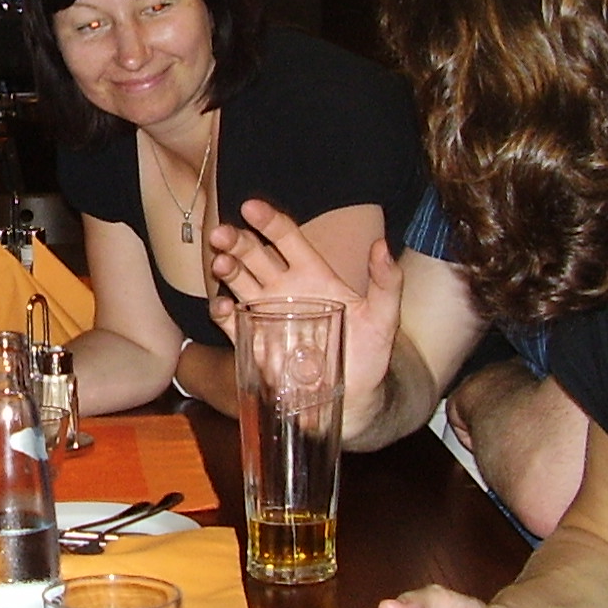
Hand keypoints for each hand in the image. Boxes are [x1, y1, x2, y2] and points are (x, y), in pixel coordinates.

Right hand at [209, 199, 400, 430]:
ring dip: (226, 269)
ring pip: (238, 281)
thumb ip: (387, 282)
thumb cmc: (369, 354)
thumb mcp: (385, 318)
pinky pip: (231, 320)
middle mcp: (283, 287)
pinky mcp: (252, 340)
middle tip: (221, 234)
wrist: (352, 400)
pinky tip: (224, 305)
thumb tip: (382, 245)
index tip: (250, 207)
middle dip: (236, 241)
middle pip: (253, 254)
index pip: (286, 237)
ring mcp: (265, 312)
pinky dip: (223, 311)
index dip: (268, 221)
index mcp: (312, 274)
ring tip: (219, 263)